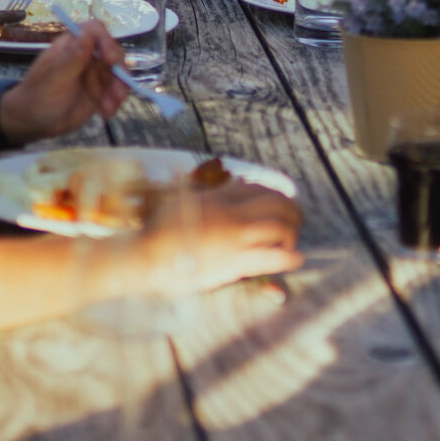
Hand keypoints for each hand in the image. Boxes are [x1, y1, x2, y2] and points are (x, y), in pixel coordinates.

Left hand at [0, 23, 130, 141]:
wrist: (32, 123)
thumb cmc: (37, 96)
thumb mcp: (54, 78)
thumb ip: (73, 58)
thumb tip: (88, 33)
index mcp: (71, 45)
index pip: (95, 31)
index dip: (106, 41)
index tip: (110, 59)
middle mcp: (86, 55)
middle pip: (113, 52)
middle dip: (119, 70)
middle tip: (117, 90)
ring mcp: (94, 73)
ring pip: (118, 73)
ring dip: (119, 89)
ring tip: (109, 107)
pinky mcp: (100, 91)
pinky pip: (116, 91)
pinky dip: (116, 101)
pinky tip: (107, 113)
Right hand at [143, 182, 302, 292]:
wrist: (144, 257)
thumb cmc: (155, 233)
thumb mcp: (177, 201)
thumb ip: (194, 190)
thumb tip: (197, 180)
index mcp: (216, 196)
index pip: (256, 187)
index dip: (272, 195)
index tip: (277, 205)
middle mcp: (229, 212)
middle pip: (276, 202)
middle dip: (291, 211)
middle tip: (295, 222)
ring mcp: (235, 235)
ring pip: (280, 226)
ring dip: (291, 234)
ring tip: (291, 243)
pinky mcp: (236, 260)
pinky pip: (275, 256)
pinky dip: (291, 257)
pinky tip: (295, 259)